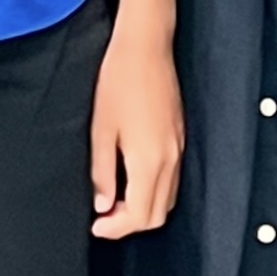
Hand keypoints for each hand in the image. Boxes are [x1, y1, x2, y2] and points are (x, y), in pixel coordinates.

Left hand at [88, 22, 183, 237]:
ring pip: (168, 199)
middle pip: (158, 214)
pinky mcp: (181, 136)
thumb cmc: (118, 82)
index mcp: (149, 161)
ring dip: (144, 208)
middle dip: (131, 223)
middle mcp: (170, 160)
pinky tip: (133, 178)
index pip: (140, 216)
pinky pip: (173, 179)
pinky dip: (154, 190)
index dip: (116, 229)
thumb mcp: (101, 130)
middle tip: (104, 215)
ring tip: (116, 198)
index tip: (96, 225)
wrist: (146, 46)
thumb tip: (103, 205)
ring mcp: (179, 148)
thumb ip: (103, 172)